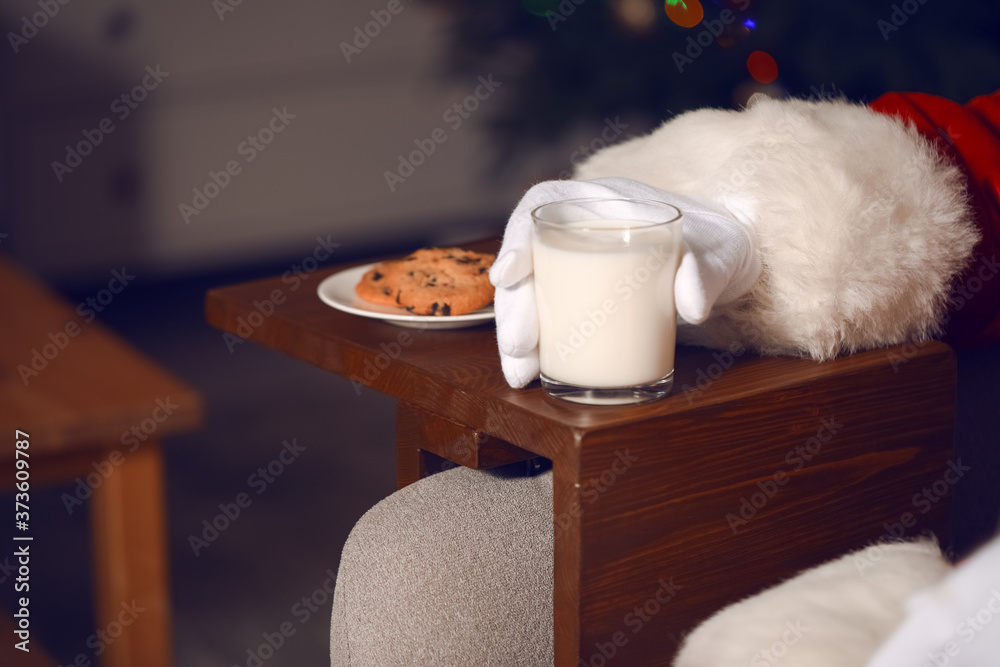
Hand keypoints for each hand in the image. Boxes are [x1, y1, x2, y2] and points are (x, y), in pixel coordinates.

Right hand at [489, 177, 760, 388]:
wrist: (728, 265)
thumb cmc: (719, 245)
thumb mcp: (720, 253)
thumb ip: (706, 271)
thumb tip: (691, 304)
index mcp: (602, 202)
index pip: (544, 205)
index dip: (517, 238)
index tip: (509, 276)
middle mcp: (579, 232)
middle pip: (527, 261)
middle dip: (514, 306)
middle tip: (521, 345)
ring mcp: (577, 269)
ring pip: (529, 295)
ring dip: (516, 334)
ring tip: (520, 372)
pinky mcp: (581, 301)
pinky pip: (547, 318)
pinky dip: (535, 347)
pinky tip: (530, 373)